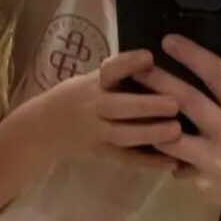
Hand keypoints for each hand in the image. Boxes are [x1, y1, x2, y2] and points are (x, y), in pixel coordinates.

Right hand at [19, 49, 182, 171]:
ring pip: (123, 135)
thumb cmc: (78, 97)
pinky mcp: (102, 154)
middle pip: (117, 107)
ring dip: (149, 133)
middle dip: (145, 105)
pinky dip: (149, 162)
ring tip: (176, 132)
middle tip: (175, 104)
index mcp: (93, 84)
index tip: (149, 57)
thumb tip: (157, 64)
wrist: (43, 129)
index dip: (128, 63)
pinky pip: (126, 159)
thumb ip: (119, 75)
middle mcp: (94, 107)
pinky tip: (172, 163)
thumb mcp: (91, 80)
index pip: (109, 70)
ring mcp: (96, 133)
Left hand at [143, 35, 220, 220]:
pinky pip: (175, 165)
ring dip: (149, 122)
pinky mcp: (203, 184)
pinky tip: (157, 148)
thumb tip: (196, 76)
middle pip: (187, 101)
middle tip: (136, 66)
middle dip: (157, 80)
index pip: (218, 74)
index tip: (169, 41)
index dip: (192, 54)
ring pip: (169, 138)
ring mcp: (216, 161)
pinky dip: (166, 156)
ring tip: (132, 108)